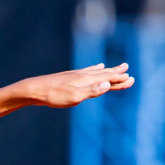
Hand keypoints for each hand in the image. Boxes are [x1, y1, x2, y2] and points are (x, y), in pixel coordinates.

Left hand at [15, 63, 133, 108]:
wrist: (33, 89)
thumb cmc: (53, 96)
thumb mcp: (74, 97)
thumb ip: (92, 91)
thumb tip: (108, 85)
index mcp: (86, 80)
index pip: (107, 79)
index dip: (119, 80)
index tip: (131, 79)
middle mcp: (82, 75)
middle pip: (103, 73)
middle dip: (116, 73)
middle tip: (127, 68)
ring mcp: (75, 75)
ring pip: (96, 71)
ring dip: (107, 70)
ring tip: (116, 67)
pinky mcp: (68, 77)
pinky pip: (86, 71)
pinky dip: (94, 69)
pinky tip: (95, 67)